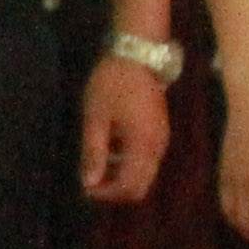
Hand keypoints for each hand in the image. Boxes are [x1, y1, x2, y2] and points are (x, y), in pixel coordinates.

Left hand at [79, 56, 170, 204]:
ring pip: (145, 175)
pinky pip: (147, 160)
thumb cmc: (112, 83)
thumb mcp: (96, 118)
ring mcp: (162, 140)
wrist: (137, 54)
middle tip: (91, 179)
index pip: (129, 187)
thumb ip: (93, 153)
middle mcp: (158, 148)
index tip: (86, 186)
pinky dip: (129, 163)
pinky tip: (111, 148)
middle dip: (115, 189)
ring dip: (121, 176)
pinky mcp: (160, 132)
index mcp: (143, 146)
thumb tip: (88, 184)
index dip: (106, 194)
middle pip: (140, 187)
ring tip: (98, 162)